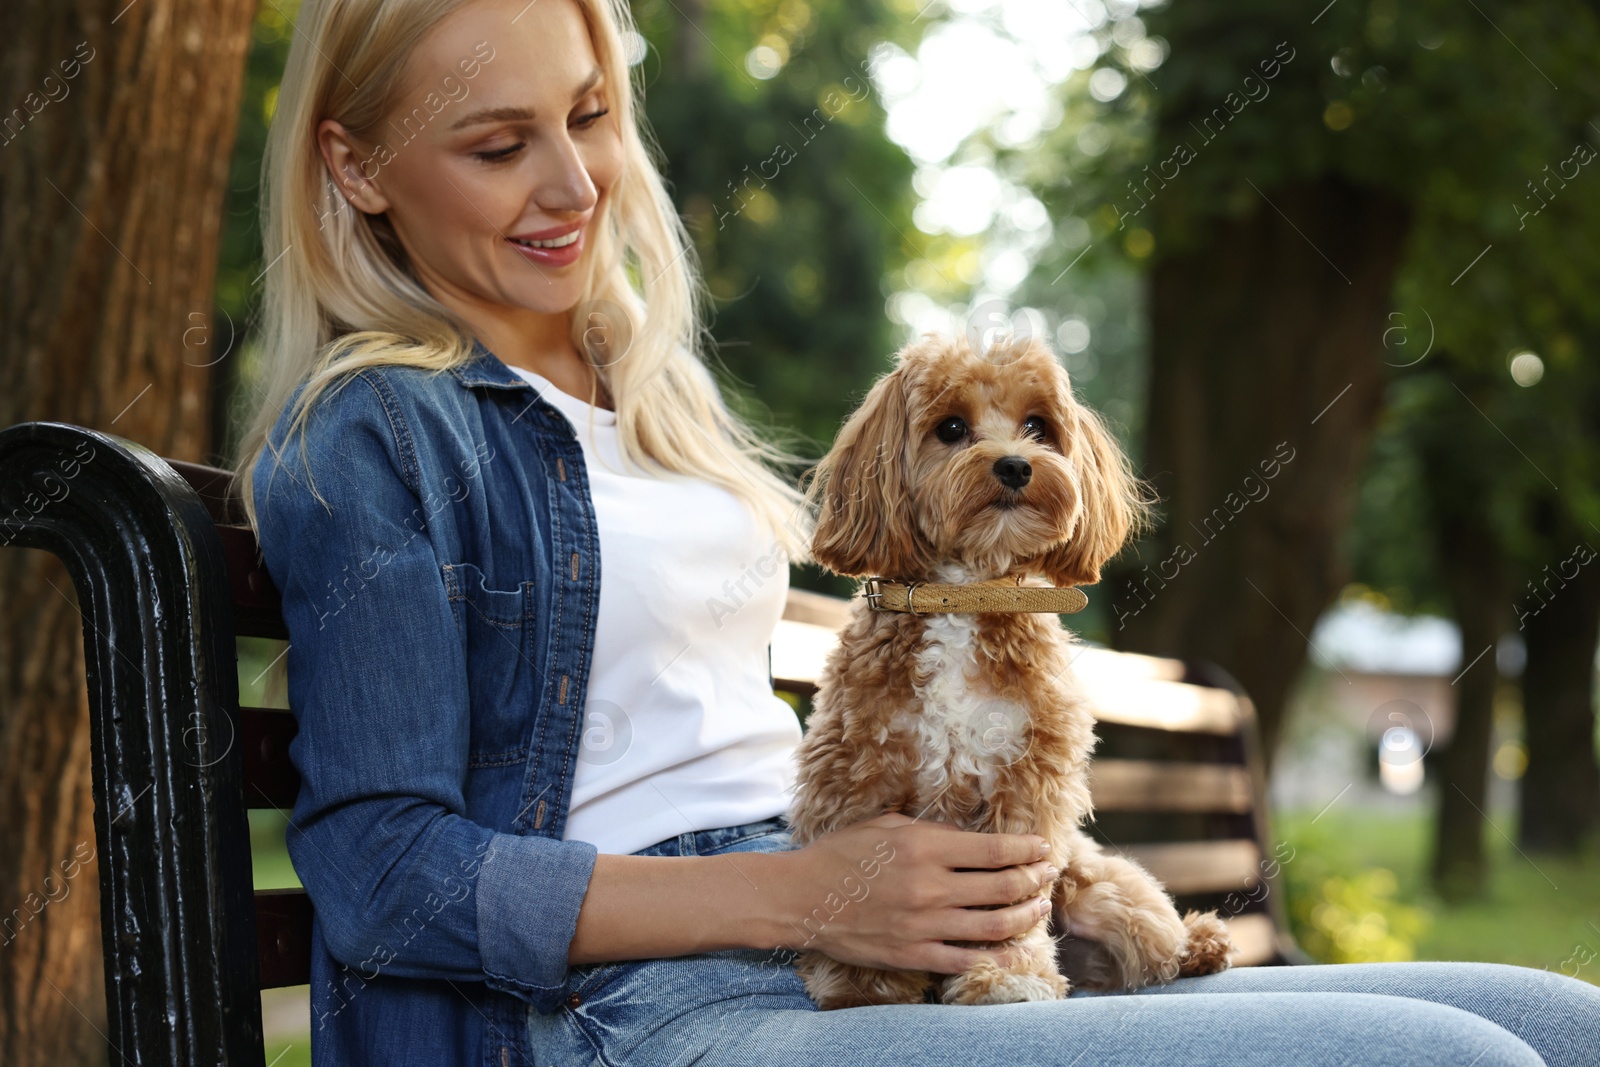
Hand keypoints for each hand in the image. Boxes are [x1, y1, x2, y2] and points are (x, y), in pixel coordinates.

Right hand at [772, 812, 1058, 974]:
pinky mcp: (914, 953)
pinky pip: (966, 958)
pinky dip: (998, 955)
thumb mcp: (886, 825)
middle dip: (1035, 879)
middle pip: (1002, 887)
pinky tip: (1017, 949)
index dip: (1026, 849)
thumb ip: (930, 830)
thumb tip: (967, 838)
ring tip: (1040, 907)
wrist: (802, 898)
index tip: (1042, 847)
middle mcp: (930, 887)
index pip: (993, 850)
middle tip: (1050, 874)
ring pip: (994, 925)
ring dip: (1025, 916)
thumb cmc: (841, 854)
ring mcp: (924, 925)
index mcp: (924, 848)